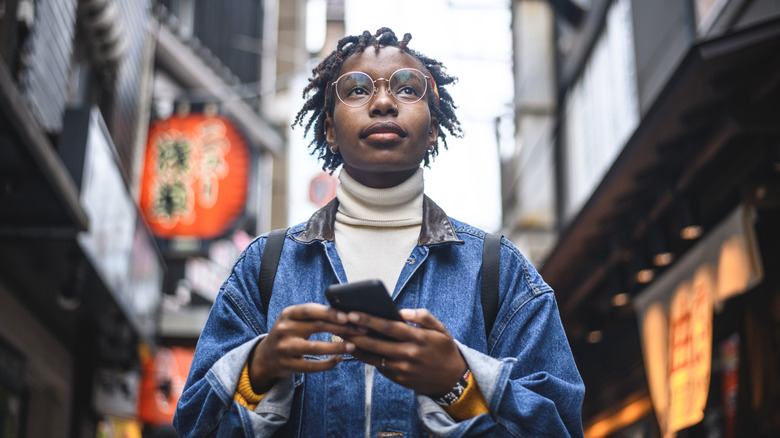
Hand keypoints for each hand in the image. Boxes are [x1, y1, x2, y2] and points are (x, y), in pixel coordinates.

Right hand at [249, 303, 365, 393]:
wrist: (266, 356)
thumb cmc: (289, 334)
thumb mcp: (295, 320)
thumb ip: (314, 315)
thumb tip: (345, 312)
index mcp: (288, 314)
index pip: (311, 310)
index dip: (330, 313)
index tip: (348, 316)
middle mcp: (284, 329)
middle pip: (317, 326)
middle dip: (341, 328)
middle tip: (359, 330)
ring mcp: (285, 348)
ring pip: (315, 348)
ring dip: (336, 347)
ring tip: (353, 345)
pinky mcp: (287, 364)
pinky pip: (311, 366)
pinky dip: (327, 363)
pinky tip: (339, 359)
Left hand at [344, 308, 466, 396]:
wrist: (453, 380)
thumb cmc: (444, 350)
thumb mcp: (441, 329)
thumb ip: (423, 317)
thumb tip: (402, 311)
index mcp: (419, 338)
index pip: (389, 327)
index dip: (369, 320)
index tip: (353, 313)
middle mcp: (409, 354)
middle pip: (376, 343)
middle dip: (356, 333)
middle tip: (340, 324)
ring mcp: (402, 369)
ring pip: (373, 357)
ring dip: (356, 347)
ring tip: (343, 336)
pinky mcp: (399, 379)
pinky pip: (379, 367)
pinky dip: (367, 358)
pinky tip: (357, 348)